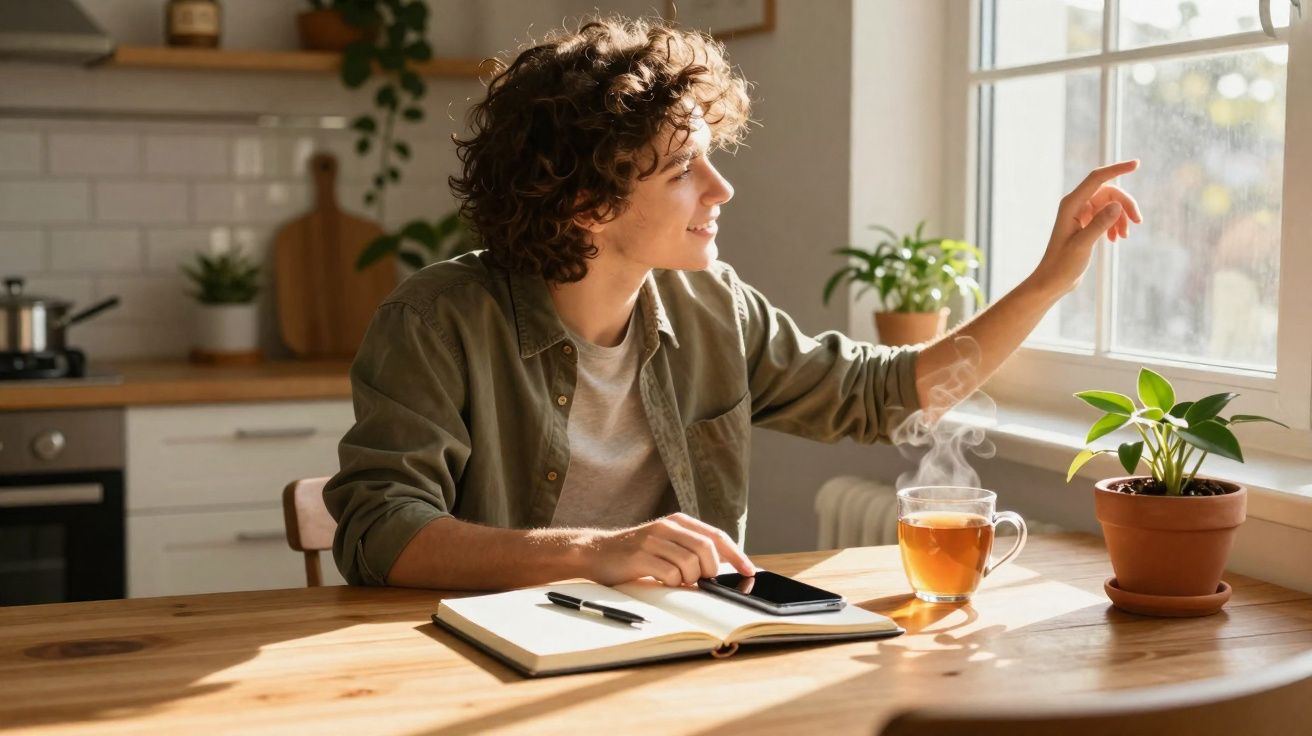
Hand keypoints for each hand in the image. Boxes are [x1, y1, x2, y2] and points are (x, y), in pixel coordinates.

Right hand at [575, 512, 755, 586]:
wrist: (596, 553)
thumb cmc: (636, 554)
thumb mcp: (666, 545)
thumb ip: (691, 551)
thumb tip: (722, 570)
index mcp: (678, 522)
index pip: (717, 536)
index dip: (736, 555)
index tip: (749, 571)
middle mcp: (668, 527)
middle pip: (707, 550)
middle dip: (709, 571)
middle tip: (700, 581)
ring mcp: (653, 540)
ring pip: (690, 564)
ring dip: (688, 580)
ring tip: (675, 581)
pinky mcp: (640, 556)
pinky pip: (670, 574)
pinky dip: (672, 584)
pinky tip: (662, 582)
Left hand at [1029, 160, 1142, 295]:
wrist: (1052, 281)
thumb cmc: (1062, 265)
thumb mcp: (1082, 245)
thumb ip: (1099, 224)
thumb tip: (1117, 205)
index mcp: (1071, 204)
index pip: (1097, 178)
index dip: (1117, 169)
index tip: (1137, 164)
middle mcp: (1075, 205)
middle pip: (1109, 192)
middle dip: (1125, 204)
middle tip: (1138, 221)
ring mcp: (1081, 213)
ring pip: (1110, 204)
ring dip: (1121, 217)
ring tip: (1124, 237)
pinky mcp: (1086, 223)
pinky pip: (1107, 215)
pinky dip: (1115, 224)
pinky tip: (1116, 240)